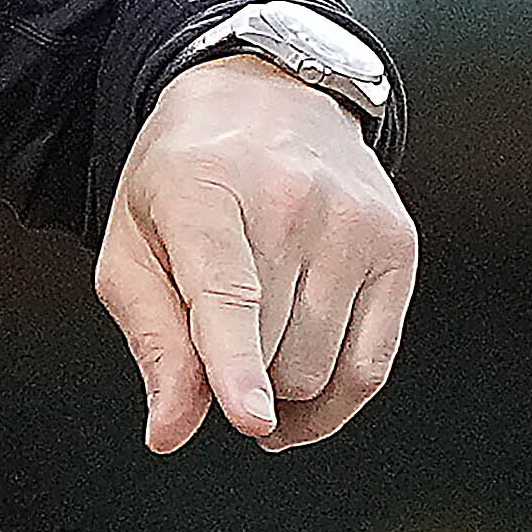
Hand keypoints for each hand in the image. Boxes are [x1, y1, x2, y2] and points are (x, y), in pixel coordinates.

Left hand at [96, 56, 417, 454]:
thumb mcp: (132, 244)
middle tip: (209, 336)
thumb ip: (152, 340)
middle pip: (270, 349)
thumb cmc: (181, 183)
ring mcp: (355, 223)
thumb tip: (171, 433)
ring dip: (278, 384)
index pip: (226, 292)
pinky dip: (332, 404)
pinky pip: (372, 366)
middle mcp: (290, 202)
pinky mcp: (399, 247)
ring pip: (318, 369)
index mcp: (202, 190)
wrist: (265, 98)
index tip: (250, 417)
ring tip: (249, 342)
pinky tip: (295, 407)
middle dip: (232, 371)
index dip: (234, 362)